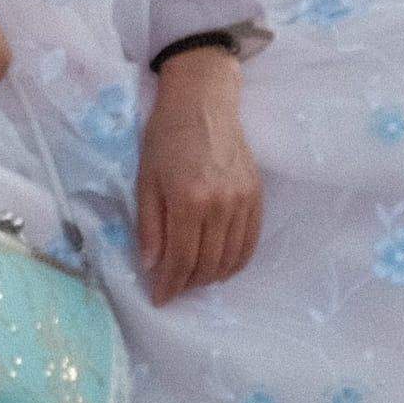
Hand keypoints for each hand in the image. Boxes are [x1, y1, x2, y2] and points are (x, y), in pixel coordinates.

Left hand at [136, 44, 263, 297]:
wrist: (203, 103)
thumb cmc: (165, 138)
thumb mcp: (145, 180)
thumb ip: (149, 226)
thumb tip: (151, 266)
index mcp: (188, 201)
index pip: (180, 259)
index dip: (169, 285)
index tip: (159, 299)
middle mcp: (220, 205)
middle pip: (207, 264)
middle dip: (188, 284)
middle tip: (173, 289)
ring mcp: (243, 201)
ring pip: (230, 258)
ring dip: (211, 277)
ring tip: (193, 279)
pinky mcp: (257, 196)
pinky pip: (250, 242)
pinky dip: (235, 261)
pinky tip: (220, 266)